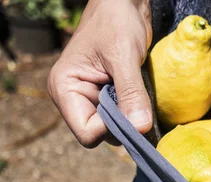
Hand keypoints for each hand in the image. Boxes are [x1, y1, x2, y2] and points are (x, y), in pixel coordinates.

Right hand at [47, 0, 152, 147]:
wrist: (125, 4)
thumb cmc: (116, 22)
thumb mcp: (124, 57)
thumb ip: (131, 94)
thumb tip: (140, 128)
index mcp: (65, 89)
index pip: (87, 133)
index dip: (111, 130)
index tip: (132, 113)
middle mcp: (74, 98)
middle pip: (101, 134)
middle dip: (123, 124)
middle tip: (139, 103)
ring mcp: (91, 98)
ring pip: (114, 128)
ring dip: (131, 117)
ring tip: (138, 94)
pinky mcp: (107, 96)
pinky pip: (122, 116)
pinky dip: (134, 111)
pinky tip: (140, 95)